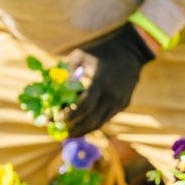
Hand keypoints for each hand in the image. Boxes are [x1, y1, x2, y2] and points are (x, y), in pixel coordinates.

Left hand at [66, 22, 154, 137]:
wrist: (130, 50)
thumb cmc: (100, 51)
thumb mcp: (81, 55)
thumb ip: (66, 72)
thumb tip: (53, 90)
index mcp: (101, 82)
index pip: (84, 107)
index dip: (69, 116)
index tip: (56, 119)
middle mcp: (112, 94)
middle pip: (91, 120)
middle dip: (74, 128)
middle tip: (59, 132)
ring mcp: (120, 101)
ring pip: (100, 123)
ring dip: (83, 130)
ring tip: (68, 133)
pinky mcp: (124, 104)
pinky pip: (106, 118)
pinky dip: (93, 123)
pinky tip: (81, 125)